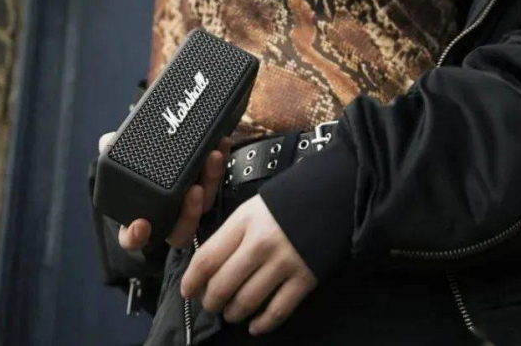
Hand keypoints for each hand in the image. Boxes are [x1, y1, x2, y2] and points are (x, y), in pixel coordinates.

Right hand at [98, 132, 230, 248]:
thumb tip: (106, 140)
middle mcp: (167, 219)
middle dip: (189, 213)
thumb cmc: (133, 166)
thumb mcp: (118, 158)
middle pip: (180, 229)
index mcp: (138, 219)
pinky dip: (220, 163)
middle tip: (194, 191)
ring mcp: (189, 205)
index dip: (135, 236)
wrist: (156, 154)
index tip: (140, 225)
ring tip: (212, 158)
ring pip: (204, 205)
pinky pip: (216, 181)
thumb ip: (109, 151)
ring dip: (210, 182)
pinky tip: (222, 144)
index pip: (133, 239)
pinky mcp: (207, 186)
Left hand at [180, 195, 316, 335]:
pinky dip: (264, 323)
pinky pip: (278, 309)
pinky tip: (255, 325)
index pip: (207, 258)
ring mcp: (283, 262)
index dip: (192, 280)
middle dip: (211, 301)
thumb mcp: (253, 208)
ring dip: (234, 313)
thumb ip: (232, 233)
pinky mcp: (305, 278)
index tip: (187, 290)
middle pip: (223, 284)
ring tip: (231, 313)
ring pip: (247, 300)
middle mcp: (260, 243)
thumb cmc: (290, 200)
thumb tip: (211, 264)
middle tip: (210, 305)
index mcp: (243, 222)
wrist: (333, 195)